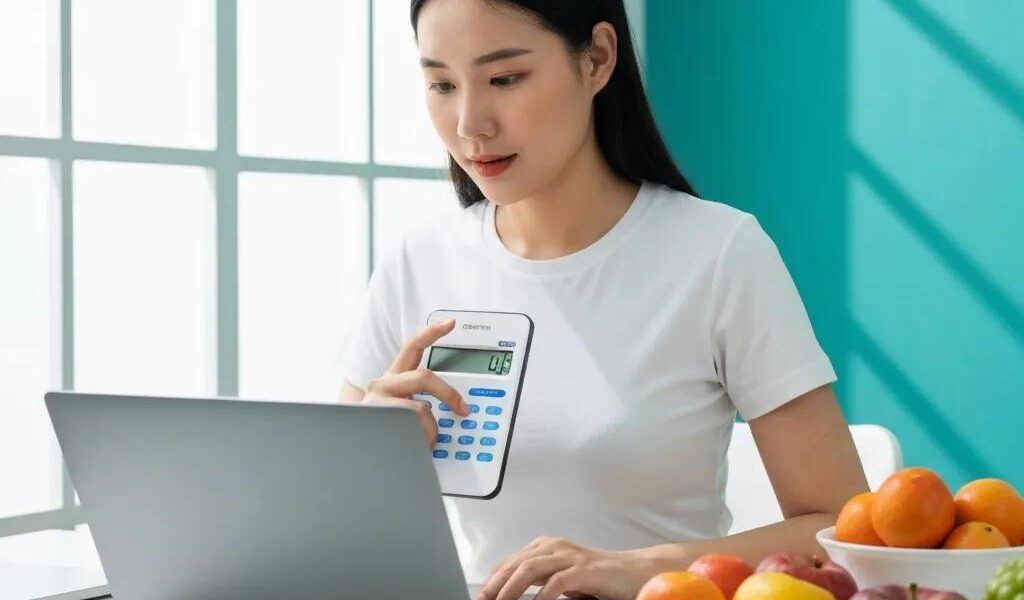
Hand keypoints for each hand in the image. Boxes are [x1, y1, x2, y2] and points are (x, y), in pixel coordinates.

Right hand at [362, 318, 469, 448]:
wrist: (355, 452)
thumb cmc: (385, 432)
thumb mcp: (405, 412)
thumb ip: (424, 403)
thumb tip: (457, 409)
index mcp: (392, 378)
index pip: (412, 347)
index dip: (431, 333)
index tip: (450, 323)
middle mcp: (382, 384)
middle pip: (424, 377)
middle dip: (448, 394)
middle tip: (462, 408)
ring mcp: (377, 401)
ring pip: (421, 408)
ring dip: (431, 429)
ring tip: (425, 442)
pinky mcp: (377, 418)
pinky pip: (412, 428)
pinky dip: (421, 441)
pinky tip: (413, 447)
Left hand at [473, 536, 665, 599]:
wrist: (635, 572)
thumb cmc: (597, 579)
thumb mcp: (561, 579)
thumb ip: (538, 582)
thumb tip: (508, 594)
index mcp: (545, 547)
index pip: (508, 563)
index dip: (490, 582)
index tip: (479, 599)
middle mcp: (554, 547)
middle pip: (514, 564)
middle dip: (494, 586)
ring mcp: (570, 556)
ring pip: (530, 568)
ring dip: (510, 589)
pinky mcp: (585, 570)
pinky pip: (557, 581)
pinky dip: (542, 595)